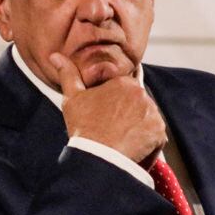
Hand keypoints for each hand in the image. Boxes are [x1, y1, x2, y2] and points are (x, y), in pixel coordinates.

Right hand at [50, 52, 166, 164]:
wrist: (98, 158)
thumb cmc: (84, 128)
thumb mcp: (72, 99)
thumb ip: (68, 74)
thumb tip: (55, 56)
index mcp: (124, 83)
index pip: (126, 89)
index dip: (116, 102)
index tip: (108, 115)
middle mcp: (142, 94)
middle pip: (138, 104)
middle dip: (128, 115)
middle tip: (112, 130)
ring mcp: (153, 114)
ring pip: (147, 120)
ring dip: (138, 129)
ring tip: (120, 141)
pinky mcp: (159, 133)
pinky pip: (155, 138)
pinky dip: (147, 144)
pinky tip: (130, 149)